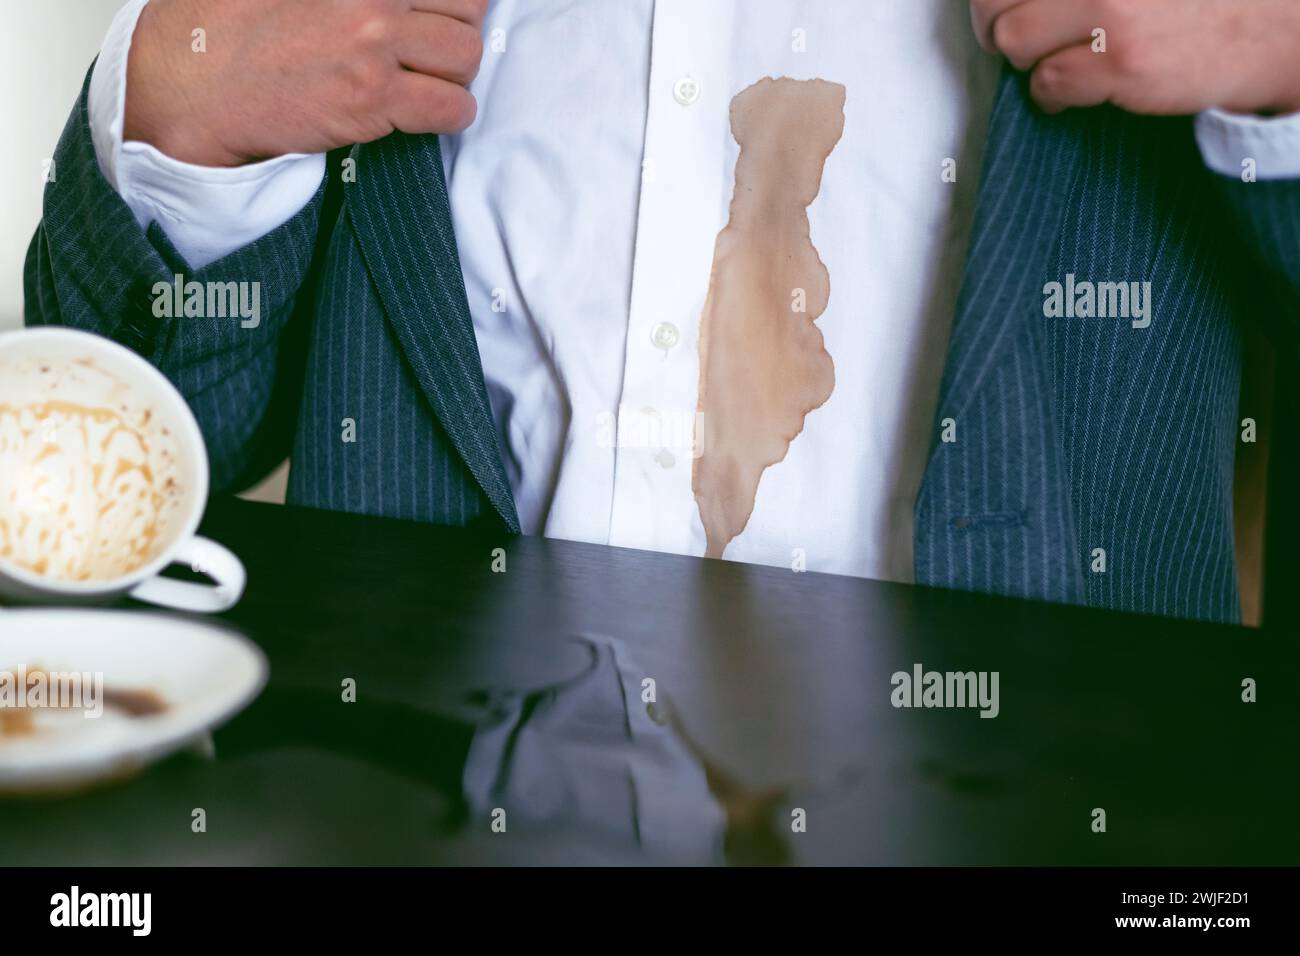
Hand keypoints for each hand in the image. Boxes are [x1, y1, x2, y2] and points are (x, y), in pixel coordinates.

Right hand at [124, 0, 487, 166]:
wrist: (191, 82)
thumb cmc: (227, 23)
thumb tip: (389, 2)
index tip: (439, 10)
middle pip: (468, 8)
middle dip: (456, 27)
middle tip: (431, 43)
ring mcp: (375, 44)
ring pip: (466, 57)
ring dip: (454, 72)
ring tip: (425, 78)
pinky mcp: (374, 98)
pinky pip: (452, 108)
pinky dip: (449, 113)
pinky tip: (426, 110)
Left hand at [971, 0, 1299, 115]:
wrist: (1270, 25)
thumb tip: (996, 2)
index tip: (1004, 9)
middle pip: (994, 0)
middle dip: (997, 23)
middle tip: (1021, 36)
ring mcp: (1108, 9)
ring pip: (1013, 41)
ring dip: (1028, 59)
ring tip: (1061, 59)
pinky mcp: (1119, 59)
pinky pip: (1046, 84)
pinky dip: (1052, 95)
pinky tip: (1081, 89)